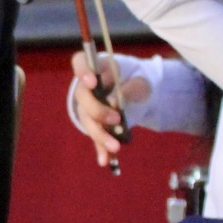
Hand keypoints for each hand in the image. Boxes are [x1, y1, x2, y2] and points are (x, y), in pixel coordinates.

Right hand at [71, 49, 148, 166]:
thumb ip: (130, 87)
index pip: (80, 62)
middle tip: (115, 118)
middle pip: (83, 98)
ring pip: (88, 121)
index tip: (91, 82)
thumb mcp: (142, 80)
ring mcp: (88, 107)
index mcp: (98, 68)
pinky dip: (101, 149)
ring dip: (100, 135)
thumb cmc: (138, 78)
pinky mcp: (96, 124)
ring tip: (115, 146)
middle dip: (97, 110)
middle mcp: (87, 87)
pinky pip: (95, 137)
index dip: (82, 71)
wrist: (141, 91)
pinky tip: (106, 160)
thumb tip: (115, 102)